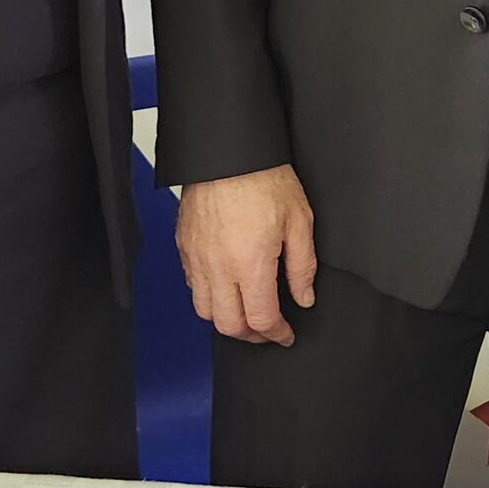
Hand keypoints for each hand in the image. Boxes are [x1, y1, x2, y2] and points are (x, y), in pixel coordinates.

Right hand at [176, 166, 317, 345]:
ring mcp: (197, 258)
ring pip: (204, 311)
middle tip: (267, 331)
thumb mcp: (299, 221)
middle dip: (251, 336)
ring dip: (226, 320)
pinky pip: (192, 286)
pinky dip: (208, 297)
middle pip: (228, 325)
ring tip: (245, 314)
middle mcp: (219, 267)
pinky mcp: (184, 246)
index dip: (276, 334)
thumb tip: (303, 297)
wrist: (229, 151)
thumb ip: (302, 267)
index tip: (286, 335)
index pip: (261, 319)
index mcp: (251, 263)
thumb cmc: (264, 178)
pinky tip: (226, 288)